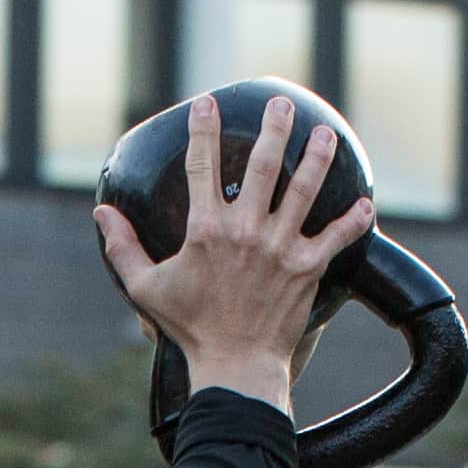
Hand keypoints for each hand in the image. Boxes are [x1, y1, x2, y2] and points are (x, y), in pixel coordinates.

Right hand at [91, 92, 380, 414]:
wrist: (235, 364)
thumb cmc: (190, 327)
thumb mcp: (146, 288)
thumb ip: (123, 247)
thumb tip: (101, 214)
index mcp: (205, 230)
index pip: (201, 166)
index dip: (203, 130)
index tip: (206, 104)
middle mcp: (245, 230)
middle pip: (262, 165)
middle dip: (273, 128)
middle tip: (281, 104)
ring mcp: (279, 247)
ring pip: (303, 189)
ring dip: (316, 157)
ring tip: (325, 134)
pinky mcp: (306, 268)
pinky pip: (336, 237)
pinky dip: (353, 220)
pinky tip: (366, 203)